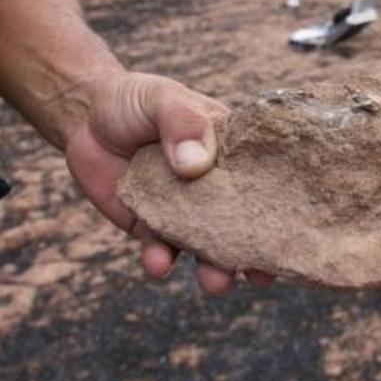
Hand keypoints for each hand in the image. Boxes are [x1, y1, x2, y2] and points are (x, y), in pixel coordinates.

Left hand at [63, 71, 273, 293]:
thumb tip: (195, 166)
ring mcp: (183, 210)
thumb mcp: (164, 98)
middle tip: (262, 275)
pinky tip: (158, 263)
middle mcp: (214, 188)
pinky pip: (159, 248)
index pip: (264, 184)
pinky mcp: (149, 225)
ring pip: (205, 245)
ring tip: (216, 282)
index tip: (296, 234)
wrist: (84, 115)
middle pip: (241, 224)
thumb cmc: (136, 100)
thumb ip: (183, 123)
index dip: (280, 209)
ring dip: (213, 268)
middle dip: (253, 252)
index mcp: (231, 156)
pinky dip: (160, 259)